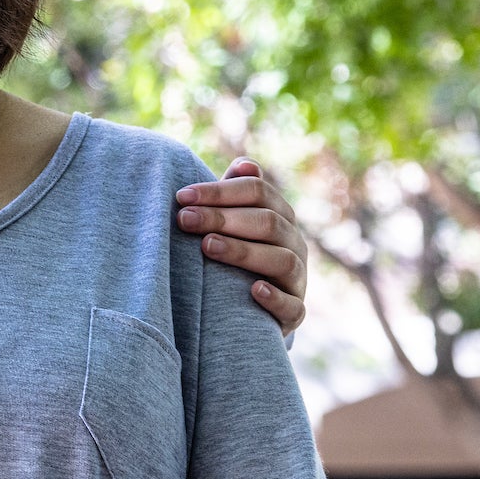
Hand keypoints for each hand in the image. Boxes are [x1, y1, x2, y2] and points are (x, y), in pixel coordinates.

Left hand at [176, 159, 307, 334]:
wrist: (252, 310)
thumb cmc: (237, 255)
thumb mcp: (236, 224)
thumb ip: (235, 195)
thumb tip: (243, 165)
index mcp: (280, 216)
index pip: (257, 191)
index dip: (220, 191)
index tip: (182, 197)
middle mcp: (294, 244)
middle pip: (267, 223)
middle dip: (223, 218)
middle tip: (185, 219)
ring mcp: (297, 279)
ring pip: (282, 260)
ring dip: (243, 251)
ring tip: (207, 245)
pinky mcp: (295, 313)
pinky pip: (293, 306)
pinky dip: (275, 298)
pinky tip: (253, 290)